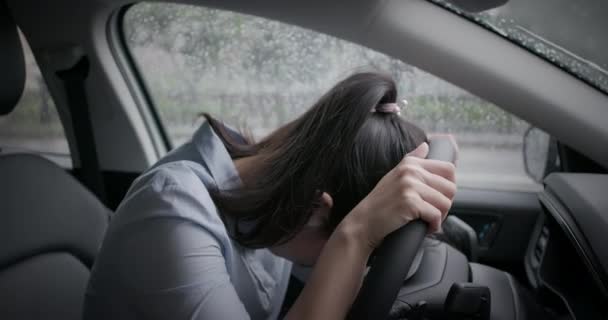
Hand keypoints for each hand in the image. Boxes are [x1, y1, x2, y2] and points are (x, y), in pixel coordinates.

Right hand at [342, 142, 456, 248]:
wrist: (364, 222)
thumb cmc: (381, 202)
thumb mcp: (395, 175)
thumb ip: (412, 159)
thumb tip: (426, 145)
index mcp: (410, 163)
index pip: (449, 169)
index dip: (449, 186)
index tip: (439, 197)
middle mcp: (411, 171)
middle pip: (450, 188)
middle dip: (445, 204)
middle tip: (432, 213)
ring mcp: (409, 186)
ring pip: (445, 203)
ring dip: (440, 216)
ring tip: (428, 220)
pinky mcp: (410, 203)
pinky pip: (435, 215)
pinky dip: (434, 226)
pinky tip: (425, 227)